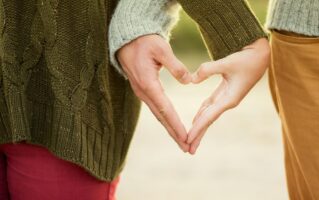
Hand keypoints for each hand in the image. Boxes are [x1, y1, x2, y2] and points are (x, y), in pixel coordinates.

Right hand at [117, 34, 191, 151]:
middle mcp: (144, 92)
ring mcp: (142, 92)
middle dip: (174, 134)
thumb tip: (189, 81)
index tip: (186, 137)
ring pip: (158, 115)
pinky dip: (165, 119)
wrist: (127, 39)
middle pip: (161, 117)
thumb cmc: (145, 41)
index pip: (165, 109)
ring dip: (170, 129)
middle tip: (187, 148)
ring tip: (182, 142)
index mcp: (148, 83)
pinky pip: (156, 109)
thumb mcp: (161, 48)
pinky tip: (172, 126)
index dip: (176, 124)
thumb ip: (175, 66)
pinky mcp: (143, 90)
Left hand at [187, 38, 270, 153]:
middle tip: (187, 150)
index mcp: (230, 99)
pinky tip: (196, 119)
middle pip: (209, 121)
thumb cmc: (247, 59)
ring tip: (190, 139)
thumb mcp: (227, 62)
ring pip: (209, 115)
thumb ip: (207, 70)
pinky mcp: (225, 92)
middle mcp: (228, 102)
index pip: (209, 117)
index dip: (197, 129)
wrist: (261, 55)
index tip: (187, 140)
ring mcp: (227, 98)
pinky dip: (202, 113)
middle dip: (198, 135)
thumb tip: (191, 80)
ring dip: (199, 127)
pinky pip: (211, 106)